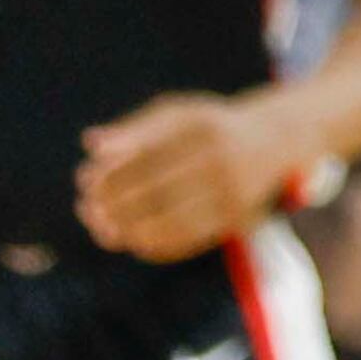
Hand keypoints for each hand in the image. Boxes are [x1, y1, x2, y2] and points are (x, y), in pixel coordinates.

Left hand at [76, 92, 301, 261]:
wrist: (276, 140)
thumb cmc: (212, 126)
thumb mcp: (179, 113)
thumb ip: (135, 127)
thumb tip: (91, 143)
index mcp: (202, 126)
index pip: (143, 155)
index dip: (110, 173)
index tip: (84, 182)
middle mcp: (222, 158)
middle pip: (154, 190)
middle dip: (114, 205)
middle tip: (87, 211)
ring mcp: (233, 190)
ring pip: (170, 220)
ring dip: (129, 230)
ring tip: (103, 229)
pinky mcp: (239, 218)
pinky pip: (191, 240)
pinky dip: (157, 245)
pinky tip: (133, 241)